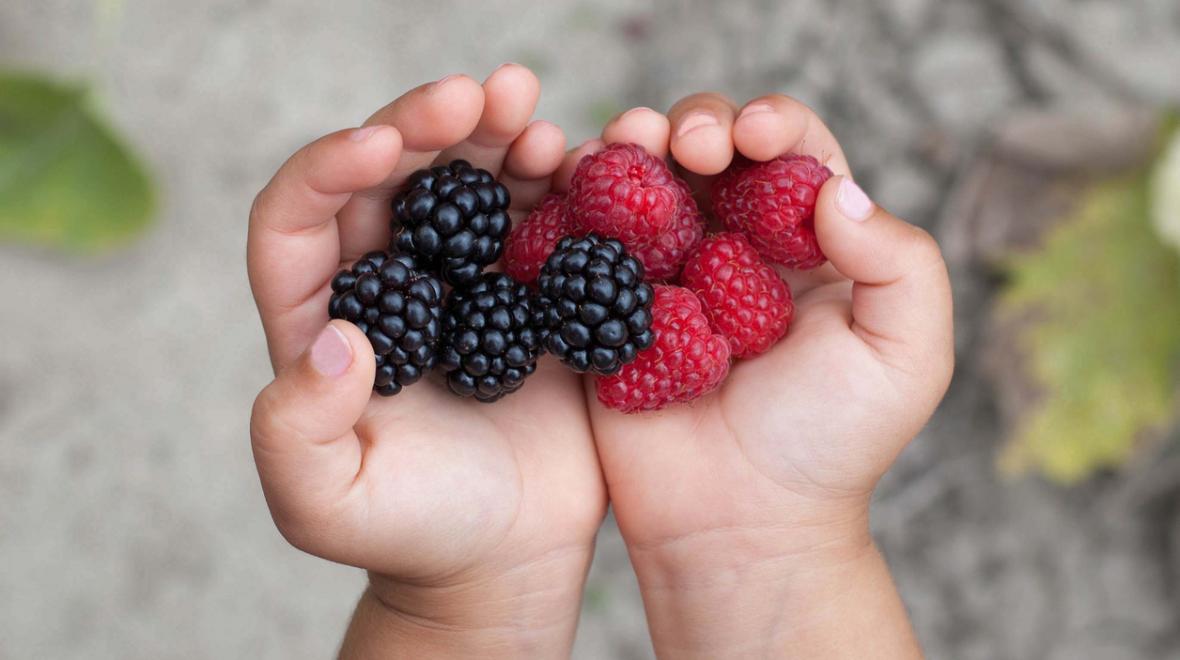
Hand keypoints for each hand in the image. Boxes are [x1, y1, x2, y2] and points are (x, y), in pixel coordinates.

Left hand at [246, 66, 604, 656]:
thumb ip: (296, 431)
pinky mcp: (531, 291)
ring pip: (470, 182)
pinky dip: (561, 184)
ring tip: (532, 112)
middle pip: (394, 178)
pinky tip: (582, 160)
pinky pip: (542, 218)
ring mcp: (464, 281)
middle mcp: (389, 282)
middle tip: (480, 93)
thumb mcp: (327, 504)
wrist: (505, 553)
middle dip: (429, 126)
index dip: (330, 167)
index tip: (382, 144)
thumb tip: (336, 337)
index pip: (299, 217)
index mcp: (319, 315)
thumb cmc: (409, 531)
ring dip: (498, 136)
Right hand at [577, 95, 952, 657]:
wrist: (738, 523)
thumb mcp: (907, 356)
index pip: (792, 152)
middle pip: (708, 150)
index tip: (754, 135)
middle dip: (695, 124)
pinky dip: (577, 199)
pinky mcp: (606, 307)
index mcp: (807, 245)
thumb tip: (835, 191)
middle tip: (689, 145)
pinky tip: (576, 185)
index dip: (772, 123)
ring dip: (630, 145)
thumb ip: (901, 263)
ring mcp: (664, 274)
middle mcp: (734, 245)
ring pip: (642, 179)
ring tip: (627, 143)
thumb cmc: (828, 445)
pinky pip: (585, 238)